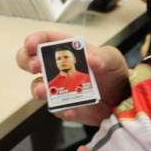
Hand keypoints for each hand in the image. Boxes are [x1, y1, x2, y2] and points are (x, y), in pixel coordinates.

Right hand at [16, 30, 130, 124]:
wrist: (121, 99)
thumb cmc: (113, 72)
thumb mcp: (112, 58)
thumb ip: (104, 56)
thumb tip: (91, 59)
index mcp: (67, 50)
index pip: (45, 40)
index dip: (35, 40)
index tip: (31, 45)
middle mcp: (57, 68)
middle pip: (30, 61)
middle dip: (28, 61)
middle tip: (36, 65)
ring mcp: (58, 89)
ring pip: (38, 87)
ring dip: (38, 88)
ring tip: (44, 90)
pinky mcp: (64, 107)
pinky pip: (57, 109)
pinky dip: (62, 109)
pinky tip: (71, 109)